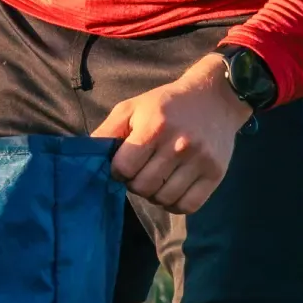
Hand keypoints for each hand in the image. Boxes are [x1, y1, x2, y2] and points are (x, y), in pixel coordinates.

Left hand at [92, 53, 251, 213]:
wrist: (216, 97)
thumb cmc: (167, 104)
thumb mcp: (132, 108)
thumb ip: (107, 131)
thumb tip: (86, 156)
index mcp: (154, 128)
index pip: (124, 168)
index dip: (119, 170)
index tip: (125, 164)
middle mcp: (179, 145)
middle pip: (143, 187)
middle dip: (135, 183)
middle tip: (142, 171)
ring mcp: (200, 160)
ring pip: (164, 199)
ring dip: (154, 194)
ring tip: (157, 179)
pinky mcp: (216, 173)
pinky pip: (188, 206)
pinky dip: (175, 204)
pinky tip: (172, 190)